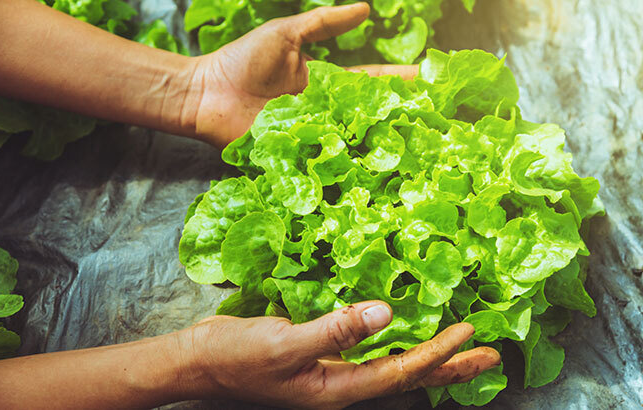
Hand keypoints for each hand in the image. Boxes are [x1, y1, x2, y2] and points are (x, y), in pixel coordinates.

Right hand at [182, 300, 500, 408]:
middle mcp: (342, 387)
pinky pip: (370, 354)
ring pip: (393, 366)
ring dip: (429, 356)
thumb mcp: (284, 343)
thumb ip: (335, 330)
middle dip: (450, 367)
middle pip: (408, 378)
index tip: (471, 333)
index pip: (401, 372)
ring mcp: (331, 375)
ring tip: (462, 347)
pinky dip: (396, 343)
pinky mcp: (321, 358)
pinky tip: (404, 332)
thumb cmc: (236, 358)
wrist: (199, 362)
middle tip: (490, 356)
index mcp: (337, 391)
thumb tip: (386, 313)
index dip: (438, 353)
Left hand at [186, 3, 418, 148]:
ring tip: (417, 152)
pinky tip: (376, 177)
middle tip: (436, 124)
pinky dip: (348, 171)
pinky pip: (326, 164)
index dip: (399, 82)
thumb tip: (367, 8)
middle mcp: (324, 114)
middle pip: (368, 118)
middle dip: (400, 120)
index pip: (370, 84)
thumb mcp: (287, 35)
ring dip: (381, 148)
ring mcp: (312, 138)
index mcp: (325, 85)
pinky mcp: (297, 158)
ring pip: (353, 144)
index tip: (429, 80)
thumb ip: (325, 24)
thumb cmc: (243, 61)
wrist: (206, 93)